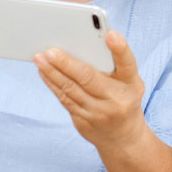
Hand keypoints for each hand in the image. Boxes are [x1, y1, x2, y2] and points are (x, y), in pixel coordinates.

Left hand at [33, 29, 145, 147]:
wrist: (122, 137)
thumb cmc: (123, 97)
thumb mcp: (128, 81)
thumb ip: (112, 63)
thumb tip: (80, 42)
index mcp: (131, 83)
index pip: (128, 63)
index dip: (120, 49)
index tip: (110, 34)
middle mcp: (117, 99)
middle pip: (88, 78)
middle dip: (66, 64)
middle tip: (50, 51)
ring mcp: (99, 113)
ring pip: (71, 90)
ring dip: (52, 72)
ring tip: (40, 58)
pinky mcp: (84, 122)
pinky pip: (65, 100)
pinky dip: (52, 84)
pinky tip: (43, 72)